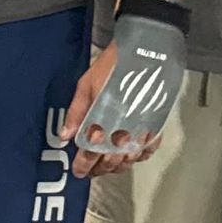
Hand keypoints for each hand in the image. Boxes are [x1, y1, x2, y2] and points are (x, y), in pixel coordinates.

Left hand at [62, 0, 188, 177]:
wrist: (146, 50)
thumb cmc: (113, 64)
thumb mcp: (86, 84)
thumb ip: (76, 112)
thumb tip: (66, 136)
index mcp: (103, 121)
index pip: (91, 153)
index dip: (83, 166)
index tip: (79, 172)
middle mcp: (123, 130)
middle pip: (110, 161)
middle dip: (99, 169)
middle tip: (91, 171)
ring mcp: (141, 129)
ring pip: (129, 159)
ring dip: (117, 166)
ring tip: (108, 165)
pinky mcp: (155, 124)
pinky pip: (149, 149)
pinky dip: (140, 156)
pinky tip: (132, 155)